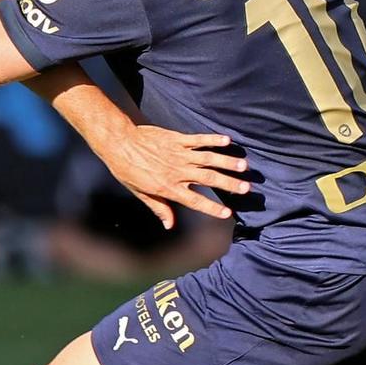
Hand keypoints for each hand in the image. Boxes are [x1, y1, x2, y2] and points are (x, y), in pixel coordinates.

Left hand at [100, 127, 250, 229]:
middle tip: (246, 188)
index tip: (228, 213)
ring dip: (226, 162)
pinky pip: (198, 139)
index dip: (212, 207)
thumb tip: (169, 225)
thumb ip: (159, 207)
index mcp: (168, 187)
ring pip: (207, 159)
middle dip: (229, 184)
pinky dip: (212, 139)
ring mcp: (179, 154)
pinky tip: (227, 140)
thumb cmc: (127, 169)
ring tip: (243, 166)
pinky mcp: (177, 139)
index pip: (195, 200)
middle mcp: (177, 171)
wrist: (119, 142)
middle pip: (208, 179)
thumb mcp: (140, 192)